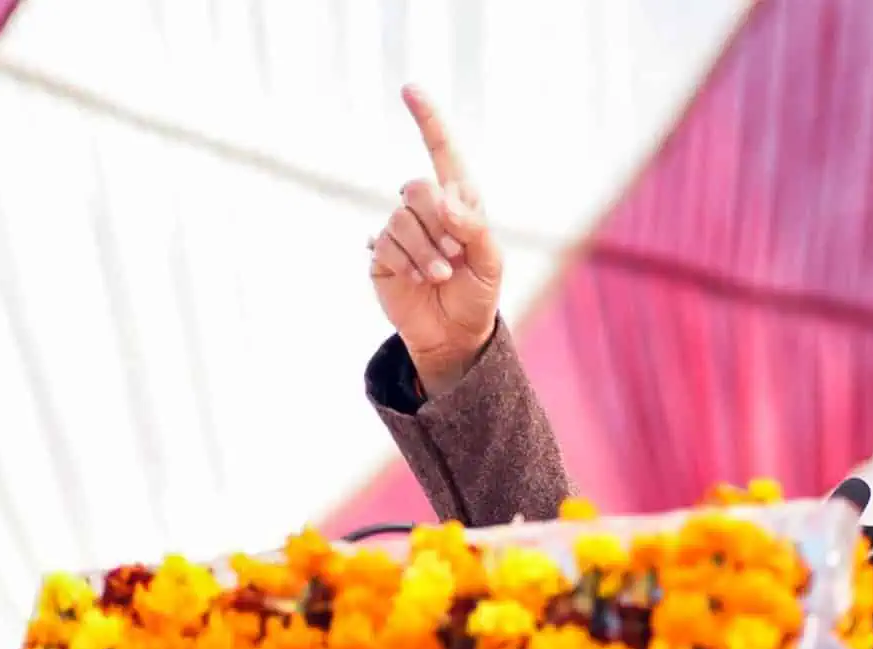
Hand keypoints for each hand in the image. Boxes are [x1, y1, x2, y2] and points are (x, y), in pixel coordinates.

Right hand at [369, 84, 502, 395]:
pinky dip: (407, 264)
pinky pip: (384, 244)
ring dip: (426, 250)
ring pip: (401, 218)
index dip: (427, 120)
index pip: (441, 153)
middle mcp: (426, 210)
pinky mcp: (380, 253)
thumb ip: (475, 228)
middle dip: (440, 224)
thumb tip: (446, 201)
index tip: (410, 89)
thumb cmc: (478, 295)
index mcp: (458, 202)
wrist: (456, 334)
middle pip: (418, 189)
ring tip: (442, 275)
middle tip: (456, 255)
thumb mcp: (491, 263)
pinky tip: (419, 280)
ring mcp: (400, 230)